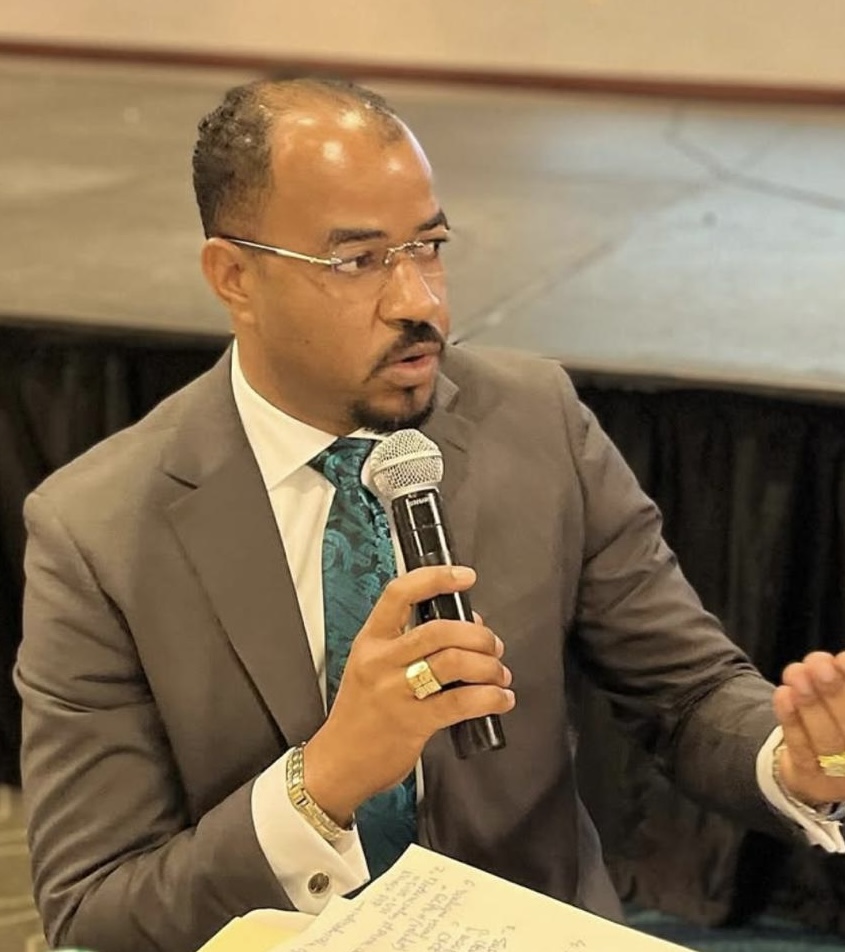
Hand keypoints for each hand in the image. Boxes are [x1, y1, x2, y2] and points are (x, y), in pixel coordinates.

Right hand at [303, 565, 514, 824]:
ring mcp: (395, 692)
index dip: (435, 578)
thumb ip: (414, 647)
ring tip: (500, 675)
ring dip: (488, 666)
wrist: (337, 764)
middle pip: (439, 630)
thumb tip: (469, 628)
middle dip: (478, 636)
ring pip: (453, 662)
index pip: (399, 594)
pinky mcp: (412, 723)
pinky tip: (501, 700)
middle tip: (494, 646)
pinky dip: (490, 698)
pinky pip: (460, 702)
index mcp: (370, 641)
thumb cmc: (361, 714)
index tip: (466, 576)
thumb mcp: (375, 670)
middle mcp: (380, 661)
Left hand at [773, 650, 844, 806]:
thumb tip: (837, 661)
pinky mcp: (812, 778)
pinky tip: (783, 694)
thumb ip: (840, 680)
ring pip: (828, 739)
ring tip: (797, 674)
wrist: (824, 765)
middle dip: (834, 694)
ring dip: (810, 704)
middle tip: (818, 667)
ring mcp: (841, 774)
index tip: (842, 659)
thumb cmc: (838, 716)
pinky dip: (791, 720)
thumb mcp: (838, 698)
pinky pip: (801, 749)